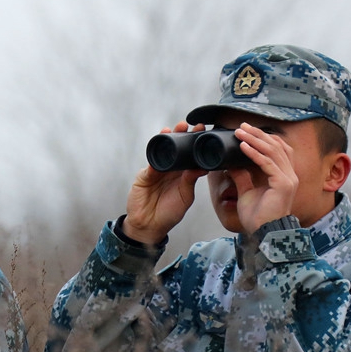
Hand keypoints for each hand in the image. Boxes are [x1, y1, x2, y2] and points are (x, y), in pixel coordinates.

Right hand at [123, 122, 207, 244]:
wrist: (148, 225)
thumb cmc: (169, 214)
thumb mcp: (184, 197)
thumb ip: (190, 181)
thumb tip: (201, 167)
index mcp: (183, 176)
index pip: (191, 156)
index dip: (197, 145)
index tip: (205, 133)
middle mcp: (171, 171)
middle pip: (177, 150)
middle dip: (183, 136)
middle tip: (192, 126)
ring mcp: (157, 172)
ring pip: (164, 152)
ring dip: (168, 139)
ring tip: (175, 128)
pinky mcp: (145, 175)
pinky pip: (152, 162)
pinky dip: (156, 153)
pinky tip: (160, 143)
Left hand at [230, 122, 296, 231]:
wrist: (263, 233)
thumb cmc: (257, 216)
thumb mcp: (246, 191)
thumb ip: (242, 176)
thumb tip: (230, 163)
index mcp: (283, 176)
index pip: (277, 149)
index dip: (263, 137)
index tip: (245, 130)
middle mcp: (290, 175)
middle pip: (276, 146)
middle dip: (258, 134)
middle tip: (241, 125)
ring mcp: (289, 179)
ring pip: (273, 151)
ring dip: (255, 139)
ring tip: (239, 131)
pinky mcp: (283, 184)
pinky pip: (267, 164)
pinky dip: (254, 153)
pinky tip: (243, 146)